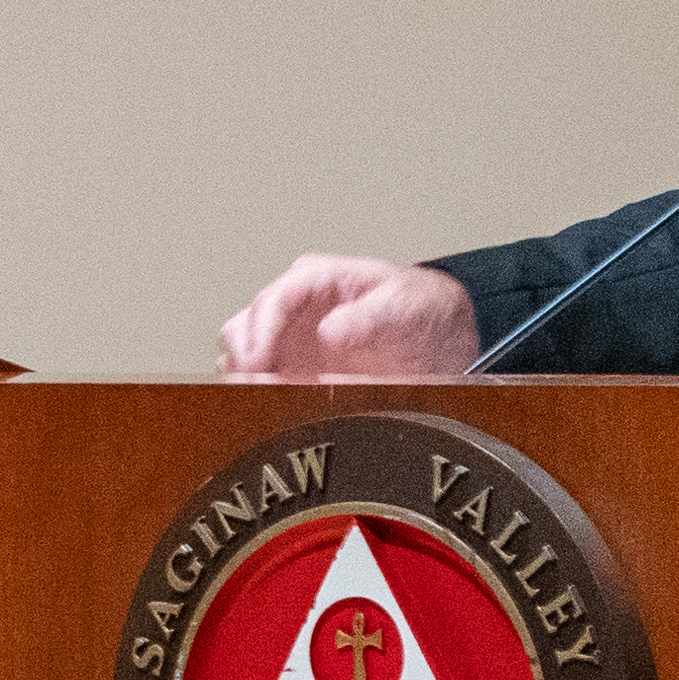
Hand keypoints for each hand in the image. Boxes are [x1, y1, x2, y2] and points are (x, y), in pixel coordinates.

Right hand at [219, 257, 479, 382]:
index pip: (275, 298)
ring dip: (244, 374)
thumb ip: (367, 316)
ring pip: (243, 350)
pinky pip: (260, 377)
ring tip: (256, 394)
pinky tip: (267, 402)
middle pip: (247, 324)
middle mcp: (295, 305)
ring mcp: (290, 336)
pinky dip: (257, 389)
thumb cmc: (417, 310)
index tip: (260, 359)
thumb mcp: (402, 305)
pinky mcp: (293, 366)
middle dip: (246, 354)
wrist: (435, 338)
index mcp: (318, 277)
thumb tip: (329, 330)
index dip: (262, 330)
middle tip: (254, 381)